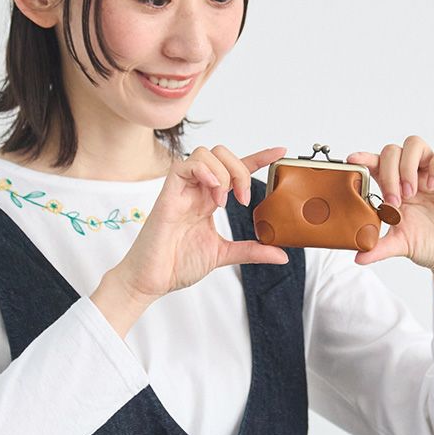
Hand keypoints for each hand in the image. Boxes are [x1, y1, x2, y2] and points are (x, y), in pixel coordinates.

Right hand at [116, 144, 289, 300]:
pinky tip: (213, 192)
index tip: (280, 153)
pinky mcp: (168, 195)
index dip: (258, 158)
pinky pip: (184, 165)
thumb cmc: (177, 265)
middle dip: (240, 169)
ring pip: (204, 154)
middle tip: (243, 200)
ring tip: (223, 201)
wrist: (152, 281)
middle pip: (221, 154)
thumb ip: (251, 250)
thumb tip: (282, 254)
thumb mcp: (224, 255)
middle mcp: (196, 191)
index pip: (235, 170)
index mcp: (208, 200)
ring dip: (223, 172)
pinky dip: (204, 171)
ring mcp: (182, 191)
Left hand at [345, 137, 433, 277]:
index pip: (377, 164)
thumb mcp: (399, 245)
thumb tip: (357, 258)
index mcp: (395, 188)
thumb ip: (378, 248)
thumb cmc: (428, 245)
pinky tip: (433, 185)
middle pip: (393, 151)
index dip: (364, 158)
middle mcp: (412, 176)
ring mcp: (432, 174)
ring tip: (411, 192)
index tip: (352, 160)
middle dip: (389, 172)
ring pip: (415, 144)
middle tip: (394, 200)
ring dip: (407, 165)